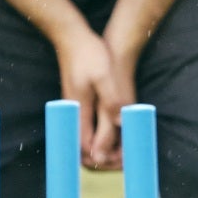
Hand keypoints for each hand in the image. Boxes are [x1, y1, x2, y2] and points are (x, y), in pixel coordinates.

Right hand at [52, 26, 135, 169]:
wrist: (71, 36)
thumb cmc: (88, 53)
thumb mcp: (103, 76)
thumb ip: (111, 101)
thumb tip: (119, 125)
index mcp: (79, 111)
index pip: (86, 148)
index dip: (104, 159)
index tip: (123, 162)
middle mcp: (74, 114)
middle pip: (84, 150)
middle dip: (103, 160)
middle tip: (126, 161)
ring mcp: (75, 109)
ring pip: (85, 141)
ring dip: (103, 149)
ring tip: (124, 151)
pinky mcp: (79, 102)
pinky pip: (87, 129)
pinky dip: (101, 137)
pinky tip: (117, 132)